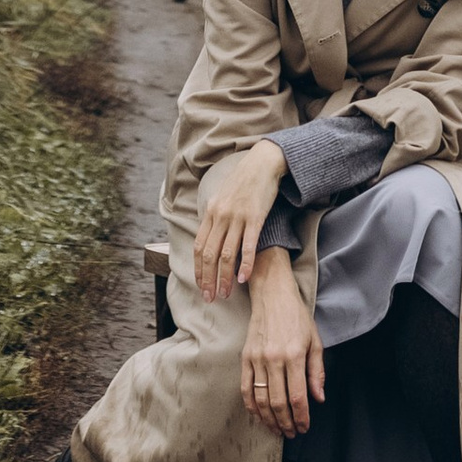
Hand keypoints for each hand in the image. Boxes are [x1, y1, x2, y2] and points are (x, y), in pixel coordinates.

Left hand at [194, 139, 286, 300]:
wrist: (262, 163)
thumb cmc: (243, 182)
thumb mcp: (222, 197)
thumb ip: (214, 217)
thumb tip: (209, 237)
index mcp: (210, 212)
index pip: (199, 247)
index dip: (199, 269)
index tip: (201, 286)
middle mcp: (220, 216)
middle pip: (210, 255)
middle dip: (208, 279)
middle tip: (210, 298)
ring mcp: (237, 217)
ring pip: (226, 254)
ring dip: (224, 277)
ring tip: (225, 294)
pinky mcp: (255, 218)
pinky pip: (247, 246)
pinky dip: (245, 264)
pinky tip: (243, 278)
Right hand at [240, 248, 324, 438]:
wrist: (272, 295)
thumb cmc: (297, 317)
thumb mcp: (315, 341)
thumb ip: (317, 371)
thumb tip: (319, 398)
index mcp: (294, 355)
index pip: (297, 396)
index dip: (301, 416)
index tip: (304, 427)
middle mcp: (274, 359)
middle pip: (278, 402)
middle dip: (286, 423)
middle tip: (291, 433)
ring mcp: (257, 359)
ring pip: (261, 399)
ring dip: (269, 419)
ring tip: (277, 430)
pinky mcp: (245, 358)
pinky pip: (246, 388)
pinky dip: (251, 406)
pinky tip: (259, 416)